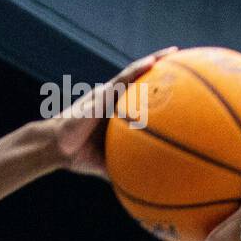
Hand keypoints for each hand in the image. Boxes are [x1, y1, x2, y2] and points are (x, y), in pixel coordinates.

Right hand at [49, 47, 176, 177]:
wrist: (55, 148)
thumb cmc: (76, 155)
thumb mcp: (104, 163)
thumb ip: (122, 169)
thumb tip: (138, 187)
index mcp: (115, 113)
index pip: (140, 97)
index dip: (159, 89)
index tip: (179, 86)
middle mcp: (114, 99)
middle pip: (141, 78)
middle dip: (162, 68)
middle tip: (184, 59)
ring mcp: (107, 94)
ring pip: (135, 72)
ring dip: (154, 60)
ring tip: (174, 52)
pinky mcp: (101, 93)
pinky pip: (123, 78)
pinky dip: (138, 69)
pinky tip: (152, 62)